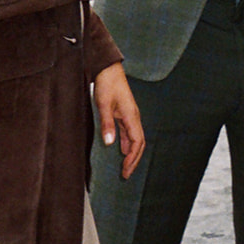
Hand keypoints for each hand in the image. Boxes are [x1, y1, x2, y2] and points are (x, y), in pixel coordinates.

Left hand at [93, 63, 144, 179]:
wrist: (108, 69)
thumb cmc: (107, 84)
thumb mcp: (104, 105)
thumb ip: (107, 124)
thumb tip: (110, 144)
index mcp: (132, 116)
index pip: (137, 142)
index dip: (132, 158)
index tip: (125, 171)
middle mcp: (134, 117)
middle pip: (139, 143)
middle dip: (134, 160)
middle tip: (126, 174)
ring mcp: (130, 116)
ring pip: (135, 139)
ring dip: (131, 153)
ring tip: (125, 167)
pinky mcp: (124, 114)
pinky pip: (129, 133)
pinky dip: (127, 144)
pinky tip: (121, 150)